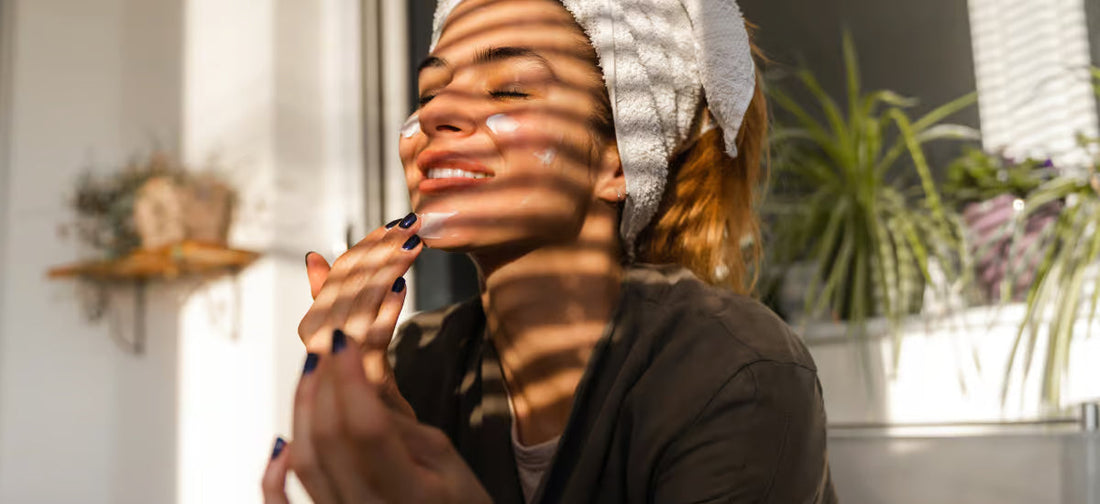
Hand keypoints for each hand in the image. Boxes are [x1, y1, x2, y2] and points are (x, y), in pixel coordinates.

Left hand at [262, 331, 492, 503]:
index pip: (366, 428)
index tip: (344, 341)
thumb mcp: (447, 459)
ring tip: (312, 372)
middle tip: (327, 345)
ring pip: (303, 462)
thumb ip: (400, 426)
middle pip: (328, 440)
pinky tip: (282, 441)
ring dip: (302, 410)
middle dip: (323, 383)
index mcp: (410, 496)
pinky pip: (282, 501)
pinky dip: (275, 471)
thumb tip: (356, 385)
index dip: (349, 379)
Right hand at [298, 214, 421, 415]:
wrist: (390, 457)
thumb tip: (315, 257)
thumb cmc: (376, 398)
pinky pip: (372, 345)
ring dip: (384, 271)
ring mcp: (342, 374)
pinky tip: (401, 289)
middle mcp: (323, 352)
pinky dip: (385, 313)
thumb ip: (336, 303)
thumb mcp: (358, 346)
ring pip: (355, 310)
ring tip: (412, 244)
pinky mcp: (365, 392)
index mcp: (319, 334)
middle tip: (410, 223)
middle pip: (344, 290)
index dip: (364, 248)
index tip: (394, 224)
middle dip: (378, 251)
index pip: (338, 279)